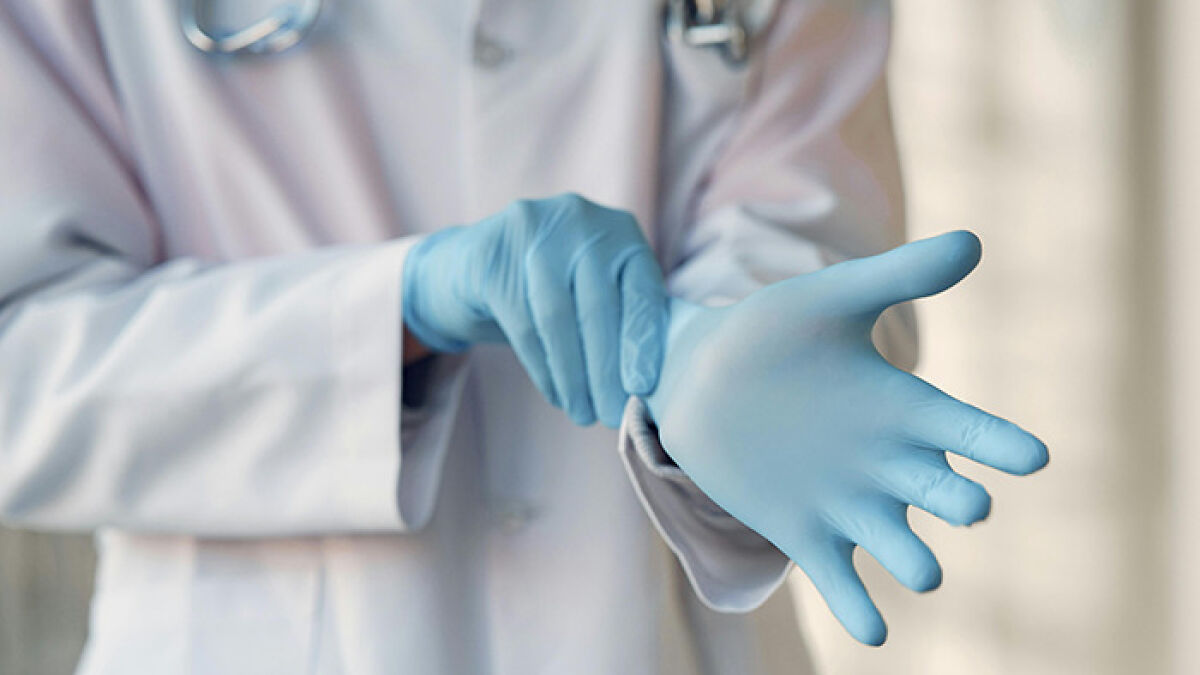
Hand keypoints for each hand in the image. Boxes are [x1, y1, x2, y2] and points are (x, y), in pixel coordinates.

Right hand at [403, 194, 666, 426]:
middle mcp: (580, 221)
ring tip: (582, 414)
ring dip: (574, 376)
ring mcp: (533, 231)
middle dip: (606, 369)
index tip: (643, 387)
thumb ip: (625, 317)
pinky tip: (556, 395)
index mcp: (620, 230)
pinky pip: (523, 324)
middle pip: (598, 306)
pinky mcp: (492, 257)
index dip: (643, 340)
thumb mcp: (595, 288)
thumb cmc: (553, 289)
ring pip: (558, 319)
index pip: (640, 288)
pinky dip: (543, 369)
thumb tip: (650, 387)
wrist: (473, 267)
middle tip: (612, 415)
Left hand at [645, 231, 1047, 644]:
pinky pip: (842, 584)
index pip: (968, 430)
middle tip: (967, 502)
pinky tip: (874, 630)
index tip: (1031, 455)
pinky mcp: (805, 534)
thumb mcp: (828, 299)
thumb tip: (974, 240)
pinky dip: (860, 610)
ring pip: (903, 548)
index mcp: (901, 408)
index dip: (1000, 444)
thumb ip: (895, 276)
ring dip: (916, 562)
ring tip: (921, 568)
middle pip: (945, 495)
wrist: (699, 378)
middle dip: (960, 502)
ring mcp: (848, 504)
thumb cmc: (769, 333)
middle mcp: (887, 464)